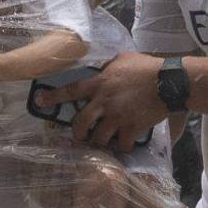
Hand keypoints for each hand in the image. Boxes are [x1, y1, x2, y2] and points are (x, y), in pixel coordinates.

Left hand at [35, 52, 169, 151]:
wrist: (169, 81)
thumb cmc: (146, 66)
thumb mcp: (122, 59)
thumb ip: (107, 67)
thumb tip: (101, 70)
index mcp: (99, 83)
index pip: (71, 91)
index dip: (53, 97)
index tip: (38, 102)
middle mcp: (104, 102)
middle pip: (80, 123)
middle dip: (77, 133)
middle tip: (80, 136)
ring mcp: (117, 117)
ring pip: (98, 138)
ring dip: (99, 142)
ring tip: (103, 141)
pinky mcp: (132, 128)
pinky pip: (121, 145)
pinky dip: (120, 148)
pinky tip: (123, 145)